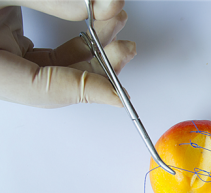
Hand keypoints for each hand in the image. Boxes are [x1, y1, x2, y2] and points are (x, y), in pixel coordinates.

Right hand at [0, 0, 135, 107]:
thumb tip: (92, 8)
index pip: (42, 89)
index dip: (84, 90)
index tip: (119, 94)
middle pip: (58, 80)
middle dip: (99, 62)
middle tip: (127, 46)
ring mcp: (2, 56)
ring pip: (58, 66)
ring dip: (93, 46)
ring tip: (116, 21)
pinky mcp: (8, 41)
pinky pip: (51, 52)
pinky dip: (77, 39)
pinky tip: (94, 22)